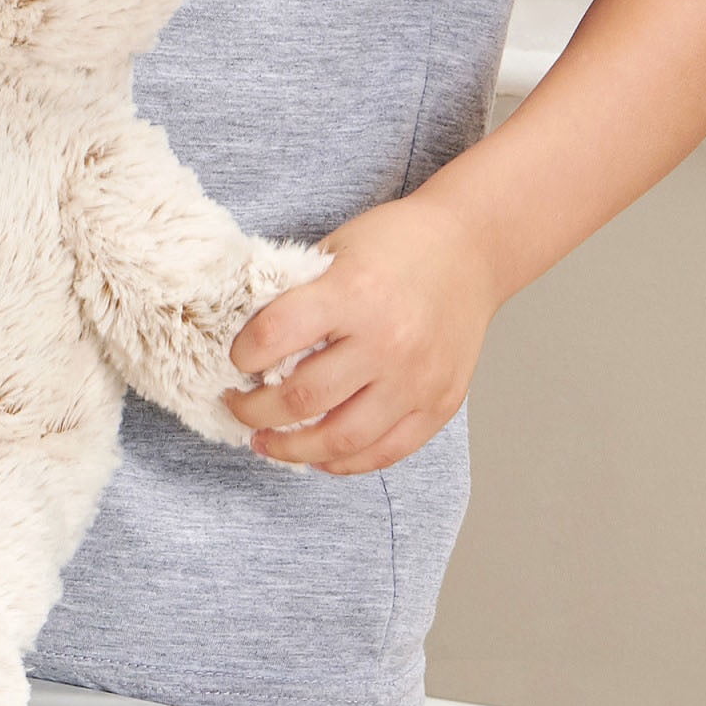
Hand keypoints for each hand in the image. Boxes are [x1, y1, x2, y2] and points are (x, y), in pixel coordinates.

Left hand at [224, 193, 499, 475]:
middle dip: (255, 411)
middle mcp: (388, 341)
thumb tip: (250, 343)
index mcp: (354, 292)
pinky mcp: (439, 405)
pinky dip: (344, 461)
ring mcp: (417, 380)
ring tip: (266, 442)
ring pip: (341, 439)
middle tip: (237, 406)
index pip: (276, 336)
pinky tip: (317, 454)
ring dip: (291, 449)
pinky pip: (384, 452)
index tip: (235, 358)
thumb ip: (299, 295)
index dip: (243, 353)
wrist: (470, 249)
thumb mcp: (337, 249)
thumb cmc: (398, 244)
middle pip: (303, 398)